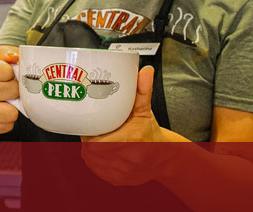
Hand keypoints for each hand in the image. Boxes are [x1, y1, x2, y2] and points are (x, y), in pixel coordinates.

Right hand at [0, 46, 20, 136]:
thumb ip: (6, 53)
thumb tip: (16, 56)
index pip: (7, 71)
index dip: (12, 73)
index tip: (6, 75)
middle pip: (12, 91)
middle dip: (15, 90)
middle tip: (8, 89)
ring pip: (11, 113)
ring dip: (12, 108)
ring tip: (5, 101)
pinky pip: (6, 126)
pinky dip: (6, 121)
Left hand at [81, 66, 172, 185]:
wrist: (163, 157)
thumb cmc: (150, 132)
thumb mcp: (145, 110)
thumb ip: (143, 91)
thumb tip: (145, 71)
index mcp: (131, 142)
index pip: (97, 143)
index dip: (89, 135)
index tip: (89, 125)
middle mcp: (126, 161)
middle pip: (92, 152)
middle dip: (90, 140)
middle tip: (91, 129)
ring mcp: (121, 173)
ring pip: (93, 162)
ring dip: (91, 152)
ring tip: (94, 139)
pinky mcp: (118, 180)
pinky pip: (98, 170)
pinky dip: (96, 162)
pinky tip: (99, 153)